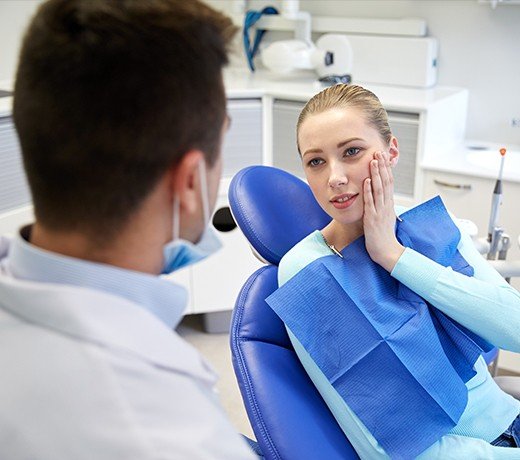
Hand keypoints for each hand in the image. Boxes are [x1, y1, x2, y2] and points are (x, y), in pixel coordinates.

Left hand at [363, 151, 403, 271]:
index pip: (389, 183)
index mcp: (389, 205)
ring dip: (375, 174)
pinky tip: (365, 181)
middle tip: (378, 152)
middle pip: (385, 182)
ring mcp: (380, 212)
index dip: (386, 169)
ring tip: (373, 161)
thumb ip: (382, 207)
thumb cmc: (384, 237)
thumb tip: (381, 197)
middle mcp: (386, 206)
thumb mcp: (384, 218)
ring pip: (379, 189)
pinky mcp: (372, 219)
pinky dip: (368, 191)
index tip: (383, 157)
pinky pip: (370, 203)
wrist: (387, 252)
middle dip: (382, 167)